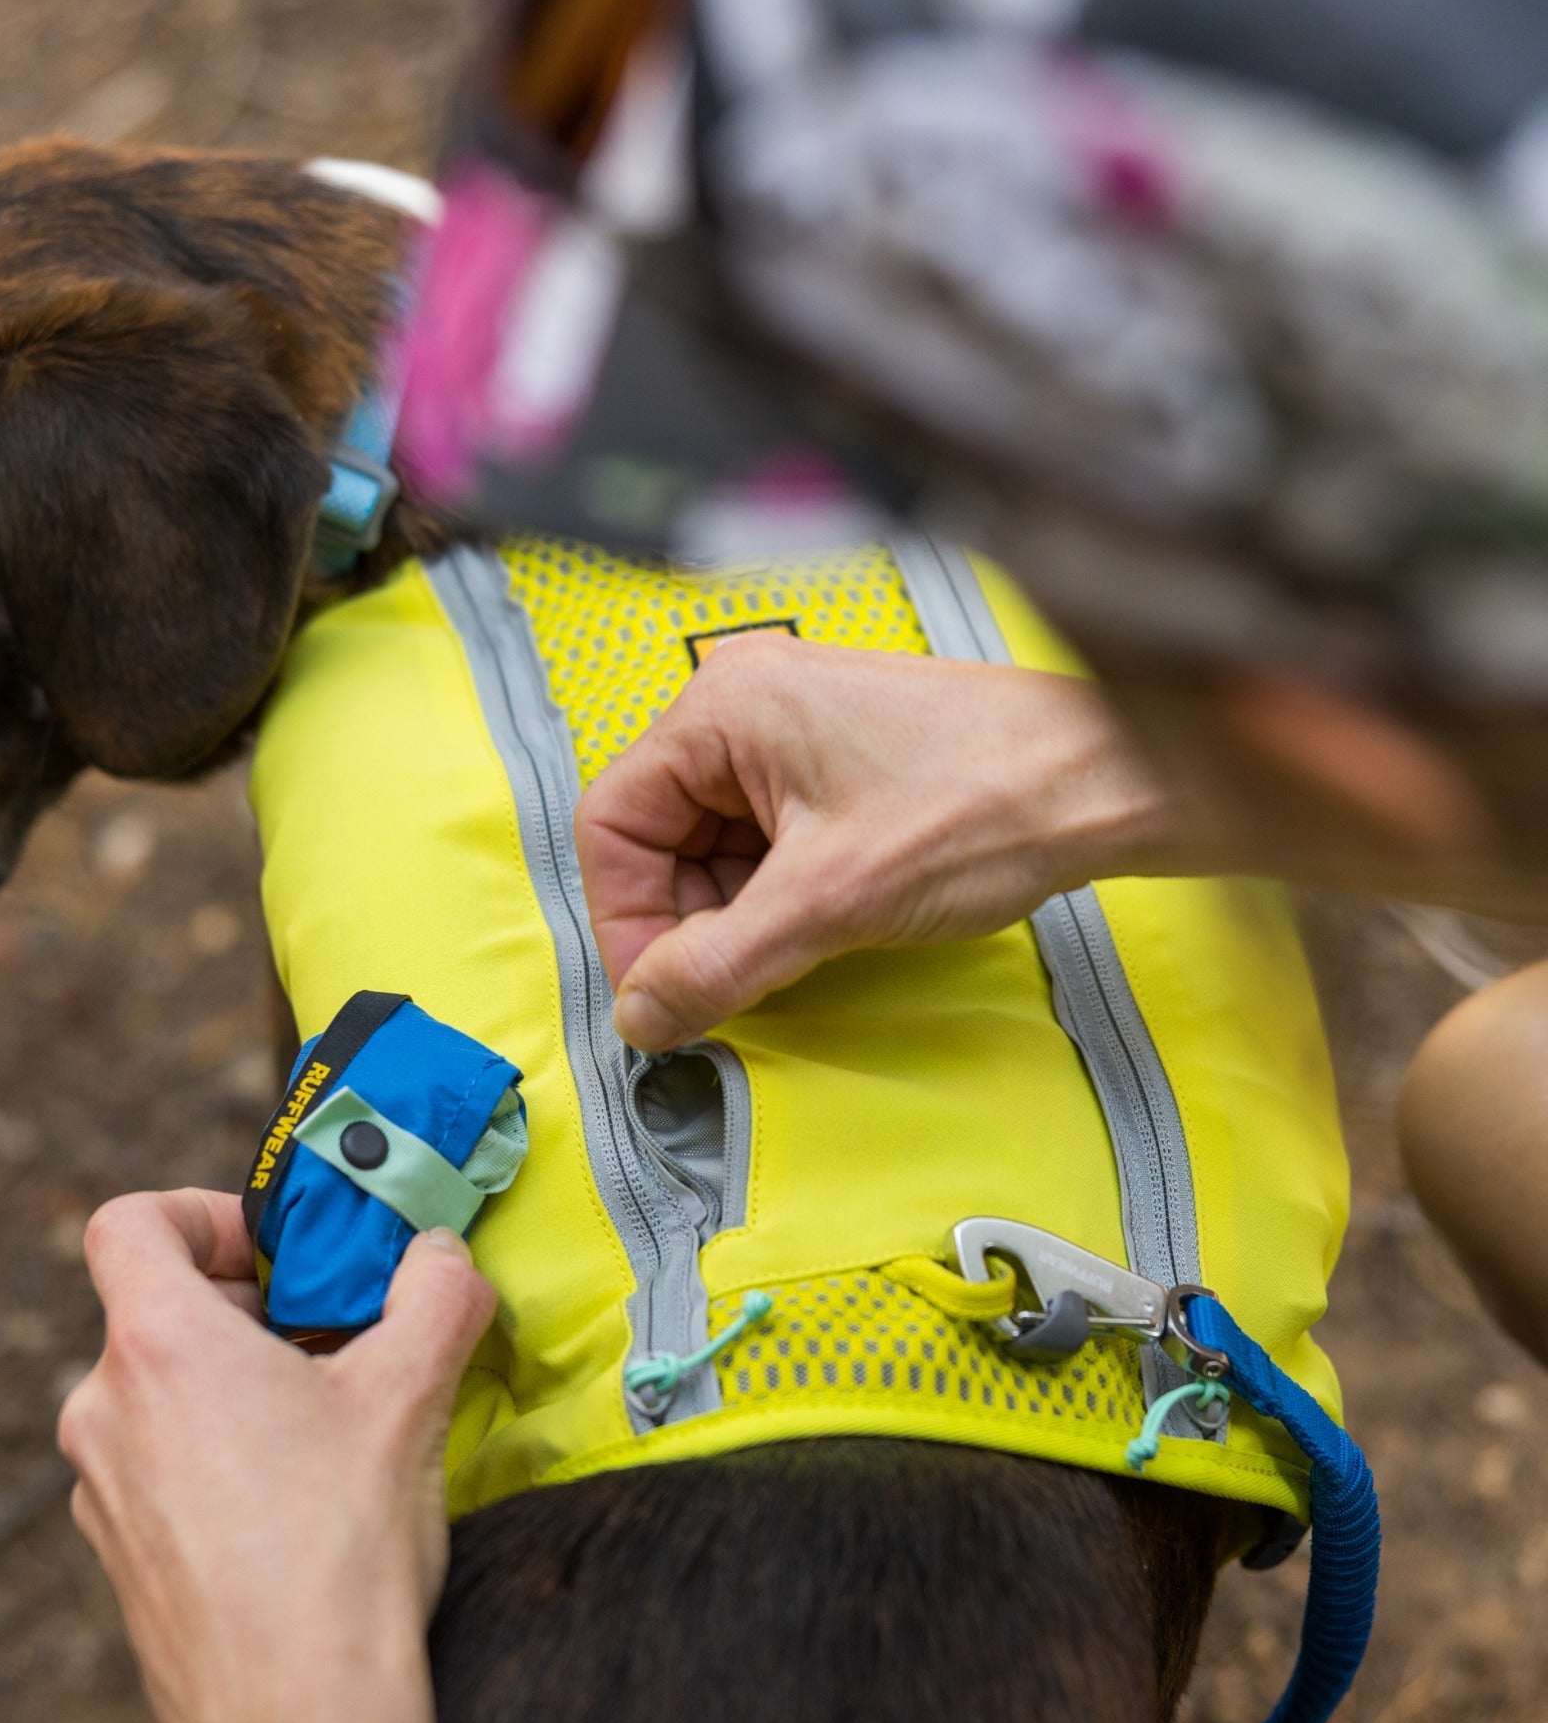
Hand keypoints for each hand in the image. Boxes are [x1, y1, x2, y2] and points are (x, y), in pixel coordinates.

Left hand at [57, 1191, 495, 1722]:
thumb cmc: (340, 1558)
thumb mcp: (410, 1399)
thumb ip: (435, 1295)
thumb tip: (443, 1256)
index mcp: (158, 1348)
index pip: (128, 1223)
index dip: (201, 1212)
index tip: (276, 1252)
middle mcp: (104, 1411)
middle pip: (158, 1309)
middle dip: (250, 1310)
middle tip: (334, 1340)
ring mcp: (101, 1492)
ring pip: (161, 1393)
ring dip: (236, 1386)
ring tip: (324, 1429)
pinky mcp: (119, 1558)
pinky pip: (159, 1467)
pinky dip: (217, 1456)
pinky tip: (295, 1505)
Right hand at [575, 634, 1182, 1050]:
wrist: (1109, 781)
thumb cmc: (989, 801)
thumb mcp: (830, 902)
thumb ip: (718, 966)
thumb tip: (642, 1016)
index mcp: (723, 707)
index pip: (613, 824)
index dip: (624, 921)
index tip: (655, 993)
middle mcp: (746, 706)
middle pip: (659, 837)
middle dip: (686, 921)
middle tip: (728, 986)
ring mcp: (792, 733)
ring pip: (713, 848)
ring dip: (734, 916)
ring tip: (798, 949)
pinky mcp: (833, 766)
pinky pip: (765, 843)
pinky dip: (776, 898)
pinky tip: (823, 925)